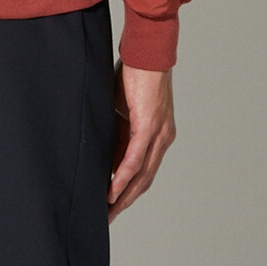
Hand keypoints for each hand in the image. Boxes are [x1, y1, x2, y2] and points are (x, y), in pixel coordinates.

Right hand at [107, 57, 176, 223]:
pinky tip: (112, 190)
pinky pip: (135, 158)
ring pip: (141, 175)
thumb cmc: (134, 71)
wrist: (146, 47)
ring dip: (123, 196)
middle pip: (145, 180)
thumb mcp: (124, 106)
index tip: (114, 204)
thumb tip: (103, 144)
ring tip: (108, 211)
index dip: (130, 190)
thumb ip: (119, 126)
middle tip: (108, 217)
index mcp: (158, 132)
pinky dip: (123, 177)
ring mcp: (158, 132)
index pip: (145, 170)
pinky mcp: (147, 124)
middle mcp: (163, 137)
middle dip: (125, 201)